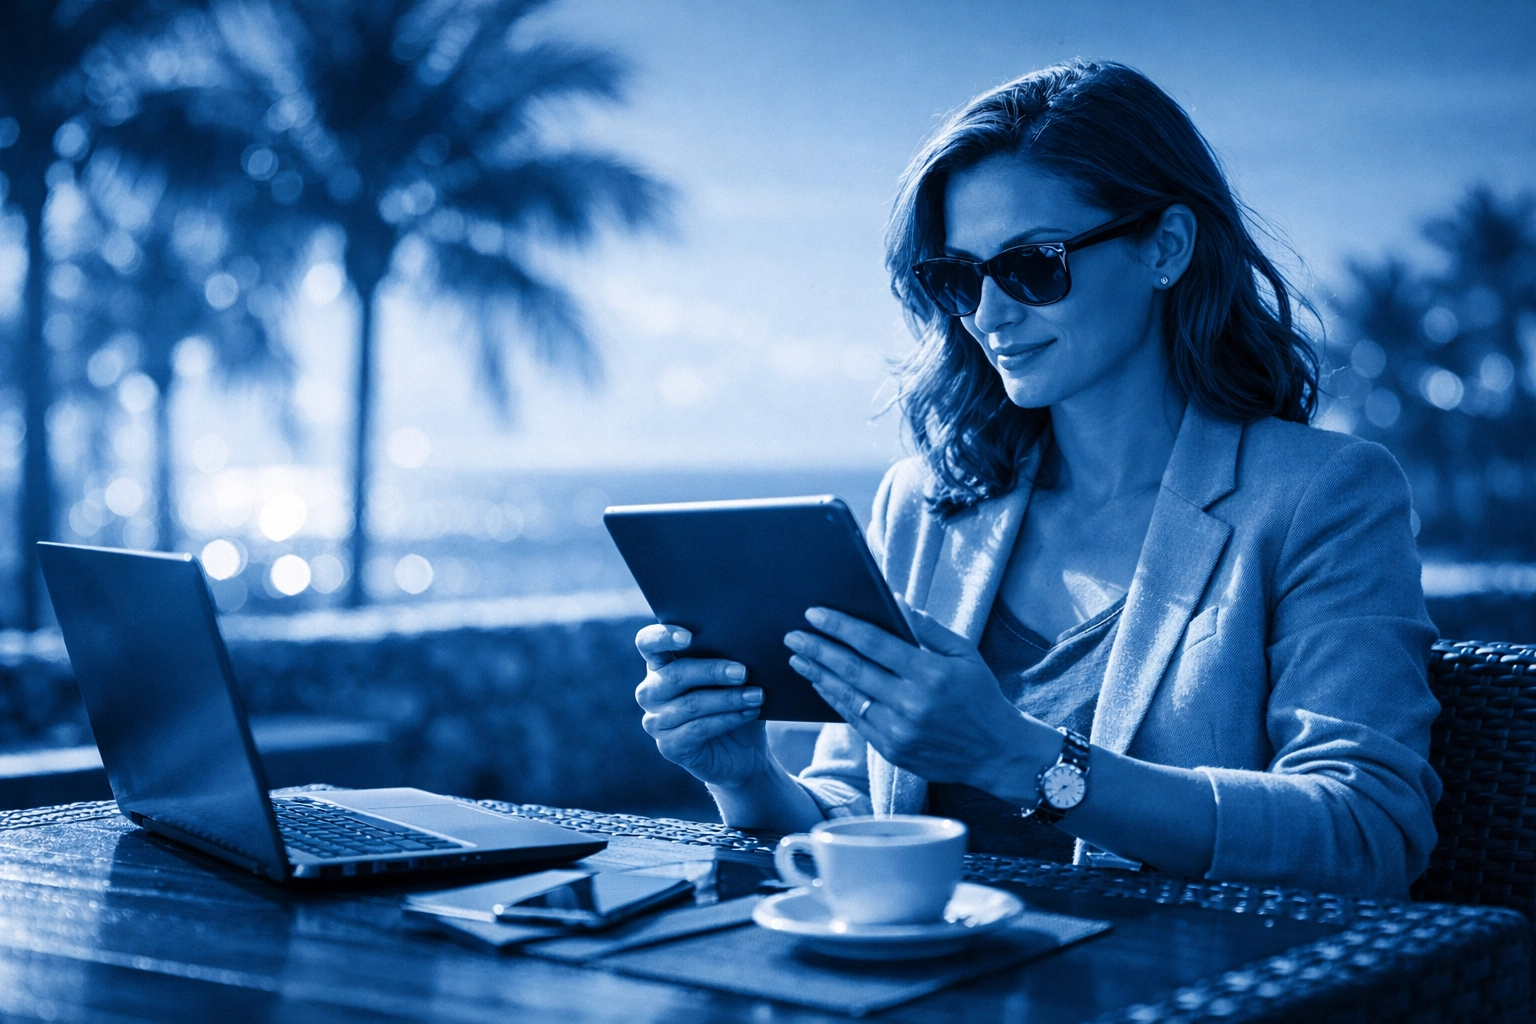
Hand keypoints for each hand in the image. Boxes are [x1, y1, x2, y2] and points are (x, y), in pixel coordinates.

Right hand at [634, 624, 770, 787]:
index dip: (663, 637)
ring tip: (756, 695)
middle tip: (743, 672)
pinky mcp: (669, 747)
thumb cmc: (733, 705)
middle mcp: (651, 691)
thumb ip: (728, 660)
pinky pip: (699, 729)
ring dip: (728, 699)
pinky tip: (749, 713)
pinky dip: (728, 719)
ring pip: (691, 704)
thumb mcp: (731, 680)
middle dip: (711, 671)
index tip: (688, 636)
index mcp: (661, 665)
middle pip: (674, 675)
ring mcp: (656, 721)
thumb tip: (745, 644)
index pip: (648, 643)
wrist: (742, 753)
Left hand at [784, 603, 1053, 794]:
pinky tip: (821, 683)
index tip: (814, 612)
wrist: (996, 752)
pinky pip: (854, 719)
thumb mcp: (964, 653)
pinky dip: (835, 699)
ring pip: (847, 697)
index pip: (873, 643)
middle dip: (817, 649)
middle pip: (852, 669)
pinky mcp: (891, 750)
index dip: (840, 626)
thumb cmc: (980, 695)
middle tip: (792, 635)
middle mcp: (911, 704)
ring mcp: (898, 731)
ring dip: (817, 675)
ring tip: (797, 657)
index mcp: (930, 674)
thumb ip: (927, 627)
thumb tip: (892, 598)